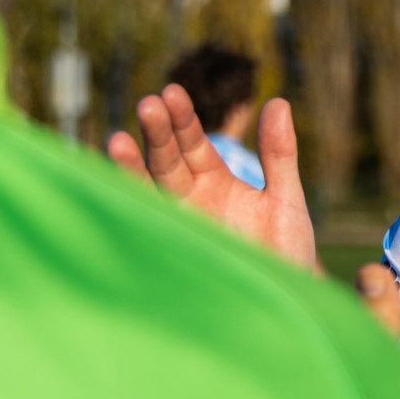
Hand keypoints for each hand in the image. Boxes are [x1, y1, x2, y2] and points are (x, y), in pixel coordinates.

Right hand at [107, 85, 317, 270]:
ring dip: (131, 168)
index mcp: (214, 182)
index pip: (191, 143)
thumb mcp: (285, 199)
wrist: (285, 306)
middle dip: (157, 134)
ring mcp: (177, 228)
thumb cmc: (286, 254)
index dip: (181, 119)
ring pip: (148, 192)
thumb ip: (279, 154)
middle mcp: (189, 201)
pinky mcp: (170, 255)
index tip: (171, 93)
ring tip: (117, 141)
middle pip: (166, 160)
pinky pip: (145, 231)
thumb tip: (278, 102)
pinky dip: (127, 212)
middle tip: (150, 104)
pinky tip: (113, 192)